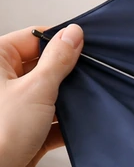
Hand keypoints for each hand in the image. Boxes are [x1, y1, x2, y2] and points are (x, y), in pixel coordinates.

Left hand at [0, 25, 83, 166]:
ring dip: (68, 100)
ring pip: (49, 94)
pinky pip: (50, 120)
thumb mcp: (37, 88)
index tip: (87, 49)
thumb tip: (74, 32)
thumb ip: (59, 59)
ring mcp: (13, 107)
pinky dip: (65, 123)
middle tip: (91, 77)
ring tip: (88, 102)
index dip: (61, 43)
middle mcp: (2, 82)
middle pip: (43, 66)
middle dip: (68, 74)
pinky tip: (80, 126)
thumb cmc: (0, 133)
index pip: (33, 38)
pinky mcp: (23, 130)